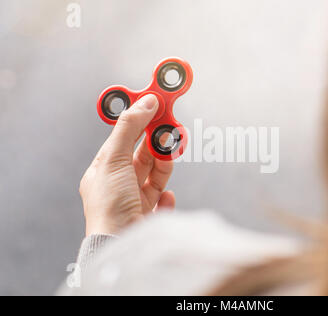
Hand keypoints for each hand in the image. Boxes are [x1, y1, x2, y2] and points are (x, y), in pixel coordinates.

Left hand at [79, 94, 174, 235]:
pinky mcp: (149, 215)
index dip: (140, 120)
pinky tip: (166, 196)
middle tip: (172, 127)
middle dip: (158, 141)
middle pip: (143, 155)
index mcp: (104, 170)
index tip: (157, 104)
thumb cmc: (109, 206)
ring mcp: (134, 200)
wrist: (119, 244)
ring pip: (156, 174)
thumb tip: (146, 101)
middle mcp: (119, 184)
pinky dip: (167, 196)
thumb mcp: (113, 159)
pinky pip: (162, 199)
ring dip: (165, 163)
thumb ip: (129, 128)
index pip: (124, 138)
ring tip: (172, 154)